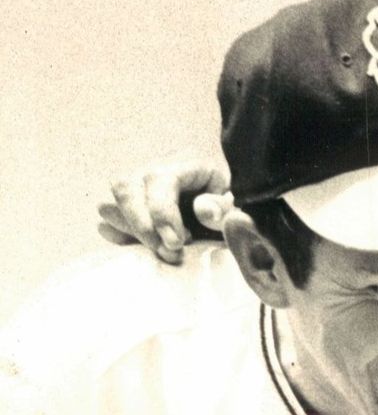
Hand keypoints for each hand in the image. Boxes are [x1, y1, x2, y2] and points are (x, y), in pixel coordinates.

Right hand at [95, 159, 230, 263]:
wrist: (209, 182)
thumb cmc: (221, 193)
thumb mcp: (231, 197)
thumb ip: (222, 206)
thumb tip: (204, 212)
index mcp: (180, 162)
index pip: (157, 181)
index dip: (163, 215)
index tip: (177, 243)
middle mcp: (147, 168)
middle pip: (124, 190)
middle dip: (142, 227)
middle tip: (169, 252)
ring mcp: (131, 184)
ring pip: (109, 205)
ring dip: (132, 232)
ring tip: (163, 248)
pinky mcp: (123, 202)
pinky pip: (107, 218)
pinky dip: (121, 235)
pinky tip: (145, 246)